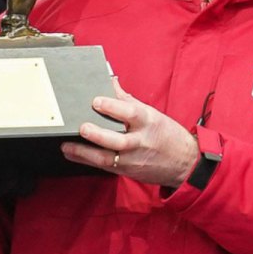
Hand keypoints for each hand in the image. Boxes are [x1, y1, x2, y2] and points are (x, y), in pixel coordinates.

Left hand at [62, 78, 198, 188]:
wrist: (185, 163)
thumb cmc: (167, 135)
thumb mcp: (153, 114)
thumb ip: (128, 100)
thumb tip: (111, 82)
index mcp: (149, 122)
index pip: (130, 113)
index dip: (112, 107)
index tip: (96, 101)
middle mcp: (141, 141)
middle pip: (118, 140)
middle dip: (98, 134)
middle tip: (82, 127)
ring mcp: (133, 159)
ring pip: (108, 158)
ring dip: (85, 153)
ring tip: (67, 145)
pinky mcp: (127, 171)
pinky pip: (105, 167)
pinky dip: (86, 160)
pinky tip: (73, 154)